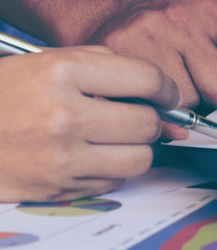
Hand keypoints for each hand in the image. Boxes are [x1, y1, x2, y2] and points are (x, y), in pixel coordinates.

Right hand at [0, 47, 179, 201]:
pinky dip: (110, 170)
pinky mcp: (57, 188)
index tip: (167, 95)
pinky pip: (113, 181)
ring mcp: (61, 156)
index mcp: (63, 72)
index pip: (147, 79)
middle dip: (150, 120)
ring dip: (135, 149)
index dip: (166, 89)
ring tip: (114, 137)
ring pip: (140, 159)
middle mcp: (65, 115)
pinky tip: (88, 155)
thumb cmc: (1, 94)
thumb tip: (159, 92)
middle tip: (137, 116)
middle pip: (148, 124)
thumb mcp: (46, 61)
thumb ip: (104, 67)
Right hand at [85, 0, 216, 123]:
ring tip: (165, 81)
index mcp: (211, 15)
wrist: (110, 16)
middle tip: (189, 78)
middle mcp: (181, 20)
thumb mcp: (205, 32)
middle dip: (209, 96)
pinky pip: (152, 106)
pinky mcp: (117, 51)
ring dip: (180, 104)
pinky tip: (145, 90)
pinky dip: (154, 109)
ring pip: (187, 103)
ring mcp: (148, 34)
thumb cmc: (168, 34)